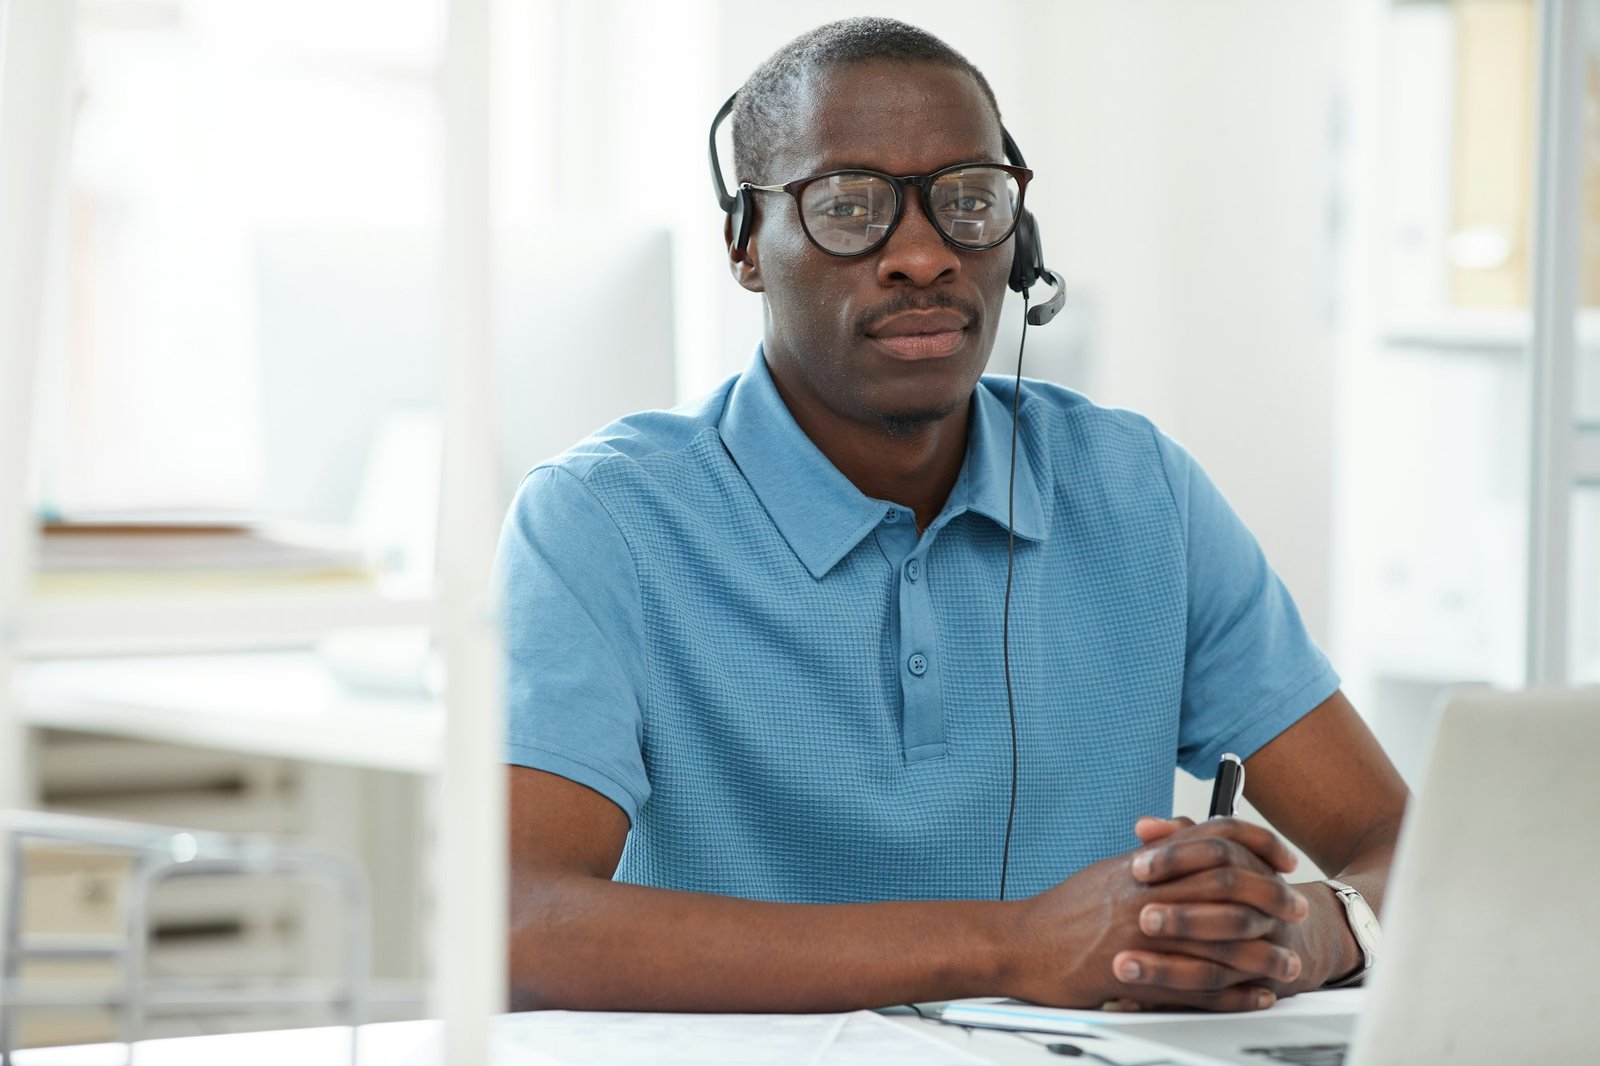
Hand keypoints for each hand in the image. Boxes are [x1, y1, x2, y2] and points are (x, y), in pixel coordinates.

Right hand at [1004, 817, 1308, 1011]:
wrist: (1021, 943)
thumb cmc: (1062, 911)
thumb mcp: (1108, 872)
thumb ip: (1150, 859)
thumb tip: (1179, 844)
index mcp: (1145, 864)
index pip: (1213, 838)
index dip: (1256, 843)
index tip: (1282, 857)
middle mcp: (1150, 892)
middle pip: (1228, 884)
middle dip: (1271, 895)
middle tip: (1296, 907)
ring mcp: (1145, 934)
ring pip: (1222, 938)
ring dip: (1263, 951)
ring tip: (1288, 960)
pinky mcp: (1139, 973)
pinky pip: (1200, 985)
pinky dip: (1235, 993)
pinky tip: (1256, 996)